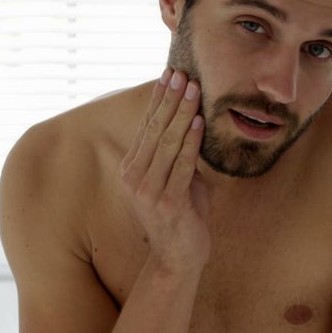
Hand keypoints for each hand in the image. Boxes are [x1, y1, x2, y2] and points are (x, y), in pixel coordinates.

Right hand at [120, 69, 211, 274]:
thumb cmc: (183, 216)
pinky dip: (191, 142)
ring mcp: (148, 191)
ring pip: (168, 143)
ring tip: (194, 89)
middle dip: (171, 98)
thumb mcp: (178, 180)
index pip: (147, 126)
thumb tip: (195, 124)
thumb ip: (181, 156)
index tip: (170, 74)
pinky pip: (181, 165)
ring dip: (182, 113)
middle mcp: (134, 177)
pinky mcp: (166, 203)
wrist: (179, 259)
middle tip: (183, 72)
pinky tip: (198, 122)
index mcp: (133, 168)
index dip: (159, 99)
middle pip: (155, 129)